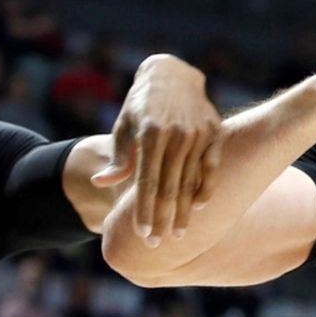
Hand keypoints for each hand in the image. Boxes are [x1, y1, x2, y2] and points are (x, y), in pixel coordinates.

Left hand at [92, 54, 221, 245]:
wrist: (171, 73)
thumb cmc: (140, 103)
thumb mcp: (124, 124)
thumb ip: (119, 157)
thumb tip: (102, 184)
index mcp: (150, 133)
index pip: (147, 182)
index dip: (145, 211)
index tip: (143, 235)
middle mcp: (176, 134)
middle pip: (169, 187)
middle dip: (163, 219)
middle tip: (159, 244)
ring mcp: (197, 132)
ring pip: (190, 181)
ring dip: (184, 211)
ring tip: (178, 234)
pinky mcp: (213, 131)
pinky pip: (211, 167)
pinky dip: (206, 189)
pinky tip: (198, 208)